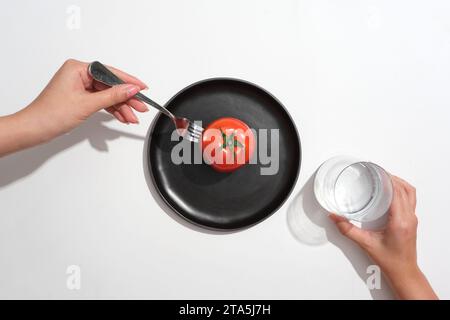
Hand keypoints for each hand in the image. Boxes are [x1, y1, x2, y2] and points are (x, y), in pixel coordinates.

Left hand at [23, 59, 147, 136]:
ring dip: (121, 107)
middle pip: (110, 85)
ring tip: (133, 117)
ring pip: (108, 95)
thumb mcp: (87, 104)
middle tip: (141, 107)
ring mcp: (80, 86)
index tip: (142, 88)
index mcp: (77, 68)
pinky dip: (112, 110)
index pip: (110, 72)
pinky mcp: (80, 97)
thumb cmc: (51, 114)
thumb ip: (112, 96)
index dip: (128, 81)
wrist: (35, 129)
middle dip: (126, 98)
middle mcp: (79, 74)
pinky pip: (101, 101)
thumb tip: (131, 89)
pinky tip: (122, 116)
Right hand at [329, 175, 437, 298]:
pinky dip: (402, 190)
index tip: (378, 172)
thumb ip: (348, 229)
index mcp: (400, 221)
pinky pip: (410, 199)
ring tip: (384, 178)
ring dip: (399, 182)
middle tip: (377, 172)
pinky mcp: (411, 220)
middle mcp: (409, 218)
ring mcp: (412, 219)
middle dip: (392, 177)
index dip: (388, 179)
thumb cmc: (389, 260)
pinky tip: (390, 191)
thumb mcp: (366, 243)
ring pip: (410, 192)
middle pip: (405, 189)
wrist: (402, 271)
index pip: (397, 192)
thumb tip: (335, 217)